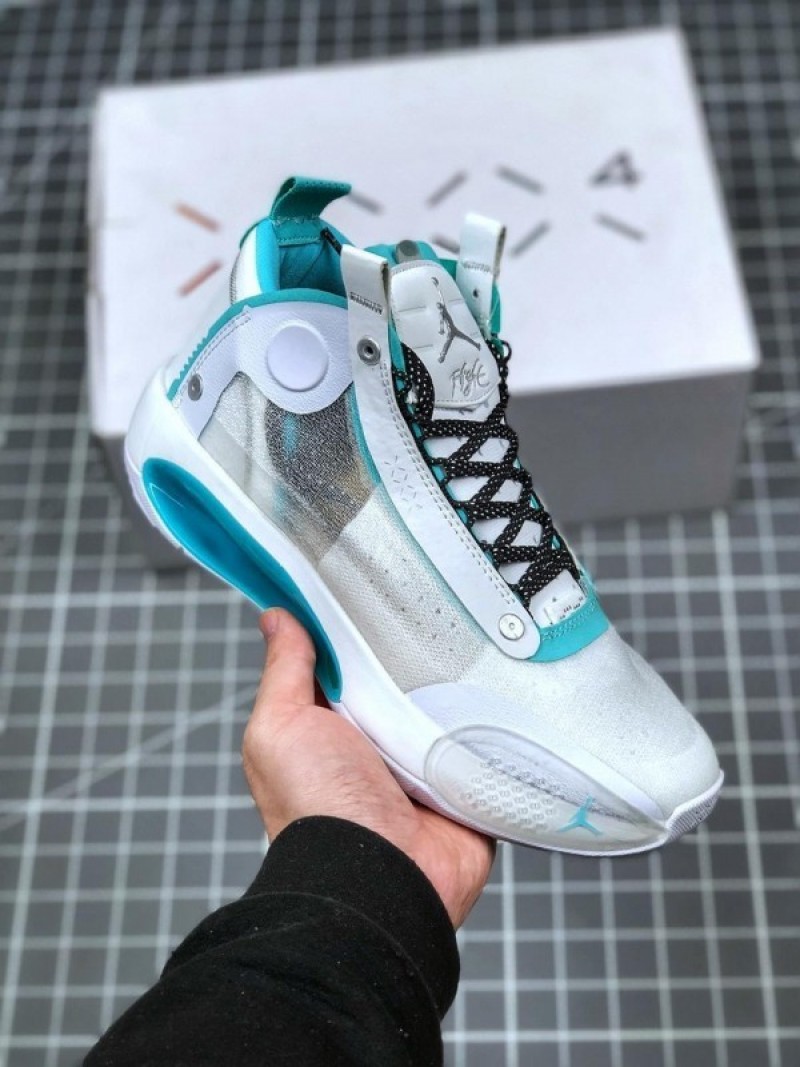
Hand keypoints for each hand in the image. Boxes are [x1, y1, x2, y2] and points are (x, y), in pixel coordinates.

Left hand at [242, 608, 495, 927]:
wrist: (381, 876)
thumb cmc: (315, 808)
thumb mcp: (280, 726)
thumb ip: (284, 672)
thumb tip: (277, 619)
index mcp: (332, 726)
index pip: (347, 661)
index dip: (354, 626)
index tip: (371, 583)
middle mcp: (379, 742)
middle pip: (402, 675)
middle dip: (414, 648)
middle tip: (431, 606)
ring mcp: (425, 761)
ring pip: (448, 701)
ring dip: (456, 682)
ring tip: (472, 641)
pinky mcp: (467, 779)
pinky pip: (488, 736)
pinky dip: (493, 717)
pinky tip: (500, 686)